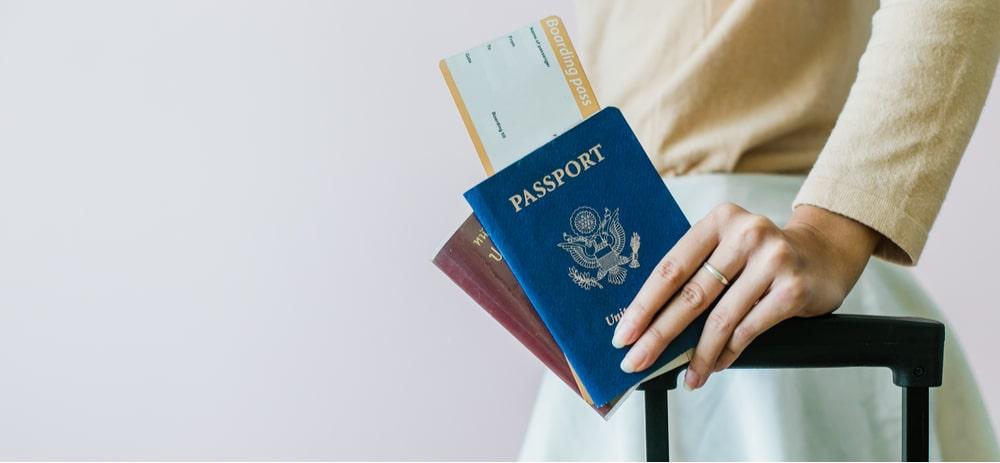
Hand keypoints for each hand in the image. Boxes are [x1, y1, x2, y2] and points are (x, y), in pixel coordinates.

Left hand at [611, 203, 880, 388]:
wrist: (824, 254)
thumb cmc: (759, 257)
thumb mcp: (726, 248)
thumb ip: (695, 273)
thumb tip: (648, 324)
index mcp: (718, 220)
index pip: (671, 268)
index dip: (643, 305)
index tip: (623, 334)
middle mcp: (745, 234)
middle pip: (691, 295)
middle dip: (659, 335)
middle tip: (636, 362)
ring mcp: (772, 260)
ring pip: (721, 318)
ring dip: (699, 355)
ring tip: (686, 377)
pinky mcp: (793, 288)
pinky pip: (749, 329)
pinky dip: (728, 352)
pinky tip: (715, 366)